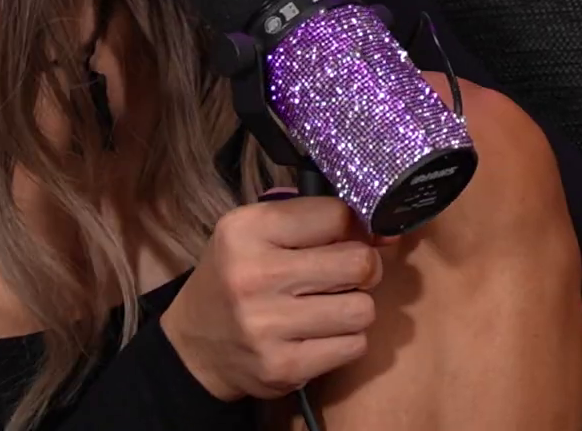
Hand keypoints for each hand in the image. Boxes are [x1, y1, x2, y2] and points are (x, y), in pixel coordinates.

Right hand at [161, 194, 383, 400]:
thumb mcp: (256, 232)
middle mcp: (254, 275)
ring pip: (363, 309)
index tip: (353, 236)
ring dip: (355, 307)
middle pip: (358, 263)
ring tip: (329, 306)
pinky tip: (320, 334)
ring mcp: (267, 325)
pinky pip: (354, 347)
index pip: (336, 215)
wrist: (195, 344)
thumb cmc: (237, 277)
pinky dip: (346, 340)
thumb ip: (313, 220)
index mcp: (246, 229)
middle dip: (364, 268)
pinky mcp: (283, 367)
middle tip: (347, 275)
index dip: (356, 226)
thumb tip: (386, 230)